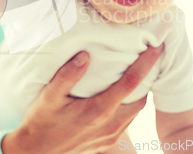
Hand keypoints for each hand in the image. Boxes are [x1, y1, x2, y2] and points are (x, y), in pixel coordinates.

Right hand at [2, 43, 164, 153]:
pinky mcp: (107, 144)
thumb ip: (68, 75)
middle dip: (148, 79)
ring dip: (138, 94)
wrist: (36, 153)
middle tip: (149, 59)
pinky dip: (129, 107)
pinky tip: (120, 97)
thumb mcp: (49, 96)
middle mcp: (110, 125)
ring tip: (137, 75)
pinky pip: (126, 122)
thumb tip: (86, 56)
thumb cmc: (41, 122)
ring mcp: (110, 137)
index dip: (146, 64)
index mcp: (98, 110)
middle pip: (140, 99)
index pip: (130, 83)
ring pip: (135, 112)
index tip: (156, 48)